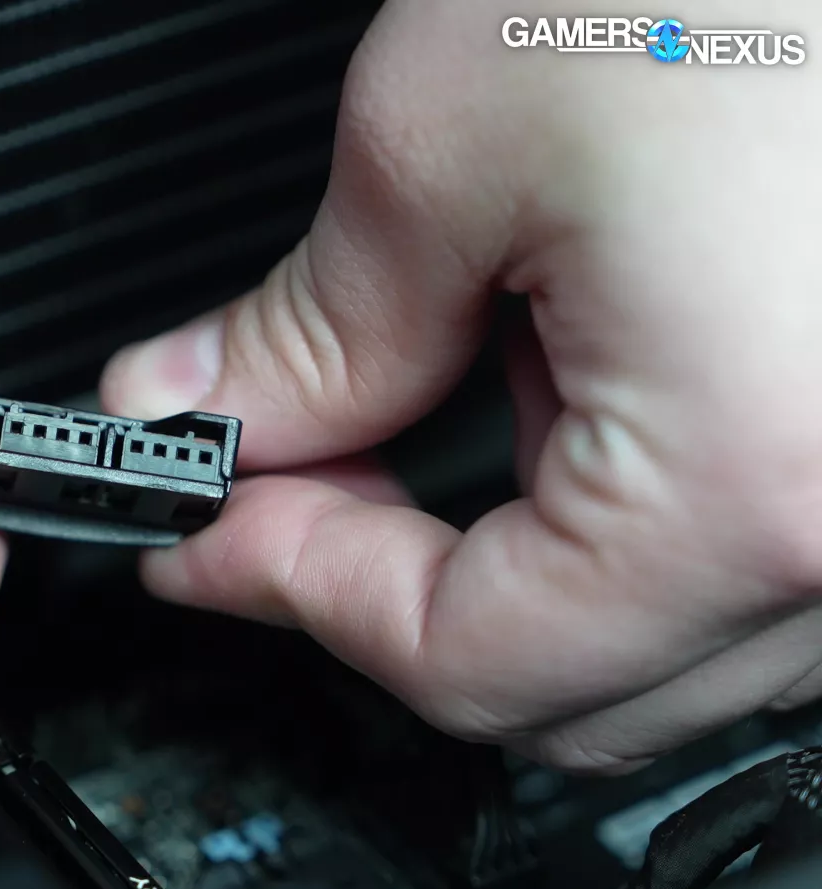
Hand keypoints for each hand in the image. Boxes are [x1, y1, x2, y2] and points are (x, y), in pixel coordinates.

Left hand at [101, 0, 821, 771]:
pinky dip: (617, 489)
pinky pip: (743, 536)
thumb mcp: (443, 143)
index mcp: (753, 482)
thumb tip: (205, 417)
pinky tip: (567, 353)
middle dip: (391, 581)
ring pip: (656, 626)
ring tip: (436, 373)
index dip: (295, 594)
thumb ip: (311, 339)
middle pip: (569, 678)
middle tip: (282, 473)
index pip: (468, 658)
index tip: (202, 535)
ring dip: (508, 543)